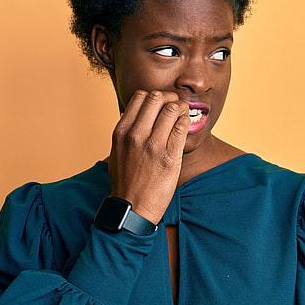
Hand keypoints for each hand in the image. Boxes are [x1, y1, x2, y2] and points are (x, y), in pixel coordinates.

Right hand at [109, 90, 188, 223]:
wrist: (132, 209)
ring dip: (181, 107)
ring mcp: (152, 144)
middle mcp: (135, 134)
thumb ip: (127, 132)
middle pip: (156, 97)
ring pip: (172, 108)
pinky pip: (182, 126)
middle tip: (175, 106)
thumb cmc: (126, 182)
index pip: (140, 97)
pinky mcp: (169, 156)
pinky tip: (185, 127)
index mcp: (121, 132)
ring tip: (182, 116)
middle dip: (170, 97)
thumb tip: (139, 117)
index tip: (161, 104)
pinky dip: (186, 121)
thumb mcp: (117, 152)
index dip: (155, 96)